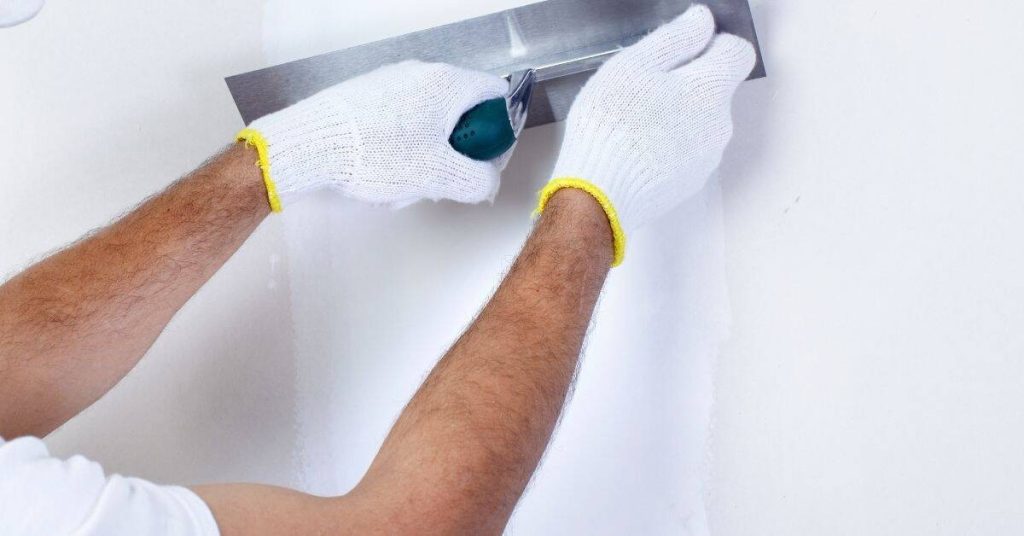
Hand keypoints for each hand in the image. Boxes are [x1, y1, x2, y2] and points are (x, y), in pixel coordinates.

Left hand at [239, 60, 509, 210]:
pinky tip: (385, 169)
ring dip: (431, 152)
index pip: (496, 95)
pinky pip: (403, 119)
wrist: (311, 145)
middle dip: (460, 149)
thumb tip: (487, 181)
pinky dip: (405, 145)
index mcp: (448, 84)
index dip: (500, 131)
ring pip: (431, 119)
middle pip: (463, 111)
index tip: (486, 159)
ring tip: (408, 180)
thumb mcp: (438, 175)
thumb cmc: (374, 153)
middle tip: (446, 176)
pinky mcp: (370, 95)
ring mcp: (393, 82)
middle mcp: (422, 74)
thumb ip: (477, 180)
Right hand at [537, 4, 755, 265]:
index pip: (737, 52)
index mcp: (711, 89)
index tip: (683, 49)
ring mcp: (706, 158)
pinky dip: (667, 145)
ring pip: (700, 123)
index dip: (711, 44)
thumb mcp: (635, 65)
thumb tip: (702, 22)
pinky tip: (635, 148)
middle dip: (687, 83)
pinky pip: (685, 152)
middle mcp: (720, 125)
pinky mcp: (688, 183)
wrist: (599, 196)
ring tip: (634, 122)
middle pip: (715, 89)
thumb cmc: (613, 128)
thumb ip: (676, 38)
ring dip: (676, 116)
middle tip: (643, 88)